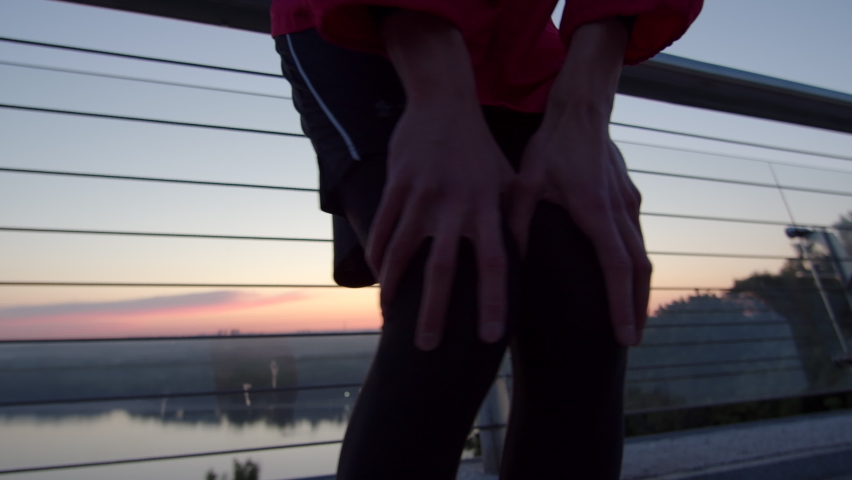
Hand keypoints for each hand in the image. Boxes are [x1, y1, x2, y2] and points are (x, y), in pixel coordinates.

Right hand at [366, 101, 513, 350]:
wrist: (443, 102)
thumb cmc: (481, 147)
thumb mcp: (509, 179)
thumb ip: (517, 220)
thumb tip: (525, 264)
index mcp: (487, 207)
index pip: (495, 263)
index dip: (492, 301)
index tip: (488, 338)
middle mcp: (455, 206)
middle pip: (441, 269)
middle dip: (433, 312)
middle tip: (427, 347)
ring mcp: (421, 196)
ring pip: (401, 253)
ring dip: (394, 290)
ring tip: (391, 318)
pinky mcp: (397, 186)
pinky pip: (382, 229)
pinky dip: (378, 257)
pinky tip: (379, 278)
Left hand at [509, 113, 650, 344]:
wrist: (581, 108)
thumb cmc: (551, 145)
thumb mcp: (526, 183)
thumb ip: (517, 223)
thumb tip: (506, 263)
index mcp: (595, 211)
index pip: (617, 269)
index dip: (621, 306)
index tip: (626, 337)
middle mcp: (620, 210)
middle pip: (640, 269)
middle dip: (636, 307)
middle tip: (631, 340)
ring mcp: (629, 202)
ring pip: (643, 253)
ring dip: (639, 288)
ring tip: (631, 317)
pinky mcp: (629, 195)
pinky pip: (638, 236)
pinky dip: (636, 263)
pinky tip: (626, 277)